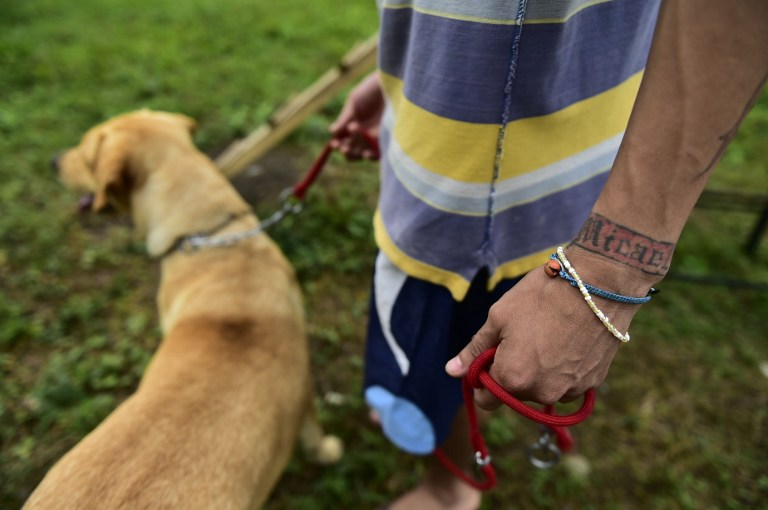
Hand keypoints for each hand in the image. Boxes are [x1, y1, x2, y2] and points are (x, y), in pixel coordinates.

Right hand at [329, 72, 383, 160]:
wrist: (394, 83)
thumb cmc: (372, 89)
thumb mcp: (355, 101)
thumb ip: (344, 118)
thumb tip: (332, 132)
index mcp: (355, 123)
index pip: (345, 140)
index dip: (339, 144)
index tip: (334, 144)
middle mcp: (366, 132)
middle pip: (354, 150)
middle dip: (346, 151)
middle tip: (342, 147)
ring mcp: (378, 137)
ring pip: (363, 153)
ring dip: (355, 152)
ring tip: (351, 138)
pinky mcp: (389, 140)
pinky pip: (378, 154)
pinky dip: (369, 155)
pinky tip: (365, 150)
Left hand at [445, 247, 646, 408]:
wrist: (600, 284)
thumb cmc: (542, 296)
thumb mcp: (499, 317)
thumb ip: (475, 350)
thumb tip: (451, 371)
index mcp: (513, 379)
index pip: (486, 400)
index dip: (483, 378)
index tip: (490, 356)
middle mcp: (542, 393)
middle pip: (515, 394)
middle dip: (512, 372)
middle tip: (520, 336)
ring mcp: (570, 390)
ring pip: (542, 389)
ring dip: (539, 372)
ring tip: (547, 335)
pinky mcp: (593, 382)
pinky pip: (567, 384)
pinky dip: (563, 369)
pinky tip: (567, 340)